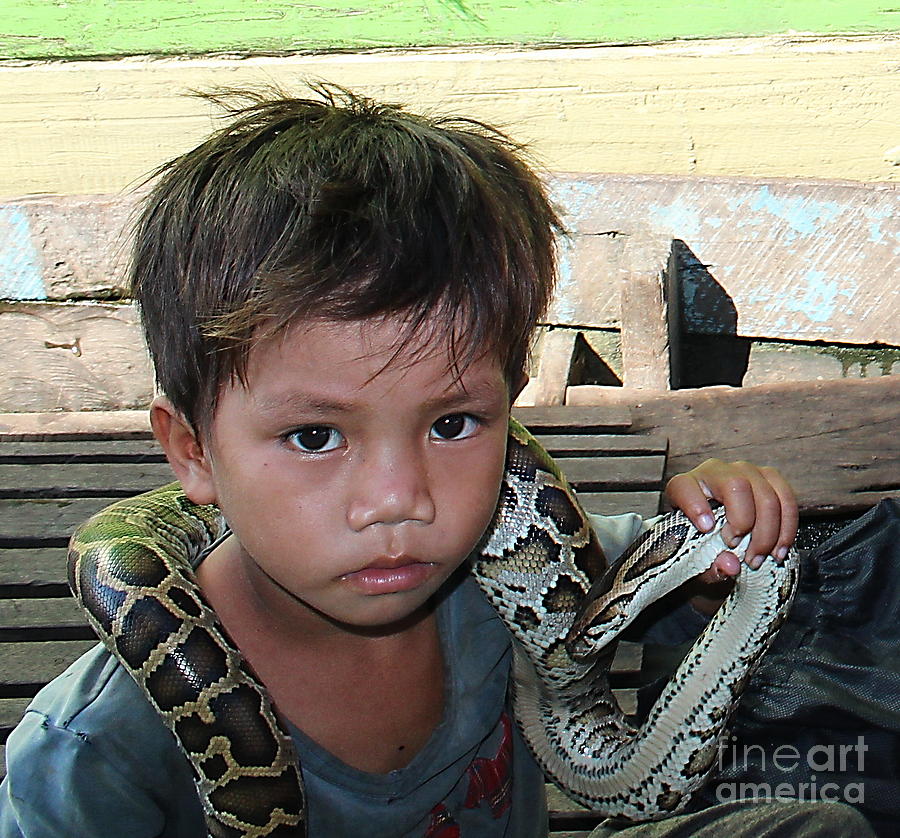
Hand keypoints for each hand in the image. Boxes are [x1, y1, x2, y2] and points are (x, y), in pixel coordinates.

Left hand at [665, 459, 797, 614]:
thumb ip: (709, 565)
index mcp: (683, 486)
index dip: (696, 506)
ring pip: (767, 494)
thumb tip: (730, 565)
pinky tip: (779, 549)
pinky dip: (787, 528)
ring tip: (761, 557)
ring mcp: (744, 472)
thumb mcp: (696, 560)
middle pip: (737, 486)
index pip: (685, 487)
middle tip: (742, 554)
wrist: (715, 536)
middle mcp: (713, 472)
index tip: (706, 528)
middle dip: (745, 523)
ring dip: (770, 532)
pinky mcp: (769, 478)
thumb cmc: (700, 544)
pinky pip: (786, 499)